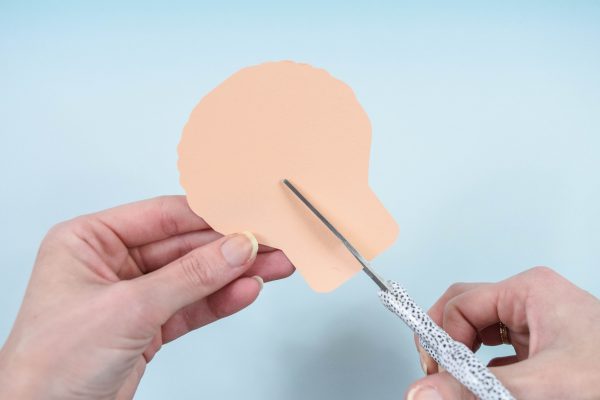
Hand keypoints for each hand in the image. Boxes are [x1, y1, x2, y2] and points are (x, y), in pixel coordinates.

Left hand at [0, 196, 293, 398]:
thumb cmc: (48, 366)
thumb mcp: (126, 309)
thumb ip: (188, 277)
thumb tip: (234, 248)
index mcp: (88, 241)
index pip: (161, 217)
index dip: (208, 215)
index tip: (246, 214)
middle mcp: (110, 264)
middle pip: (183, 247)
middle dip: (229, 248)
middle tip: (269, 242)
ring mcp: (132, 295)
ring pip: (193, 277)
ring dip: (234, 273)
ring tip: (273, 265)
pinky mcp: (148, 325)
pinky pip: (192, 306)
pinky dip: (220, 300)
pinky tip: (246, 290)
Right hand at [407, 267, 599, 399]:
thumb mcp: (545, 384)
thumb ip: (479, 387)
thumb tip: (426, 391)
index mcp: (528, 291)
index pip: (461, 303)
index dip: (442, 337)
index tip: (436, 372)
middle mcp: (528, 301)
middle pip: (464, 312)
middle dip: (448, 344)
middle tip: (440, 376)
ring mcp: (534, 324)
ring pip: (478, 333)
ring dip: (465, 360)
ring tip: (462, 382)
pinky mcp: (540, 347)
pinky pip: (496, 353)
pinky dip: (485, 372)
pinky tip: (486, 387)